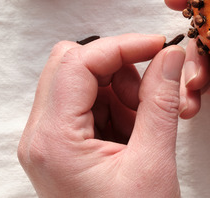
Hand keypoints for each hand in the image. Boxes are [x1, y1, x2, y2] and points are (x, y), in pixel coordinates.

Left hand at [18, 34, 185, 197]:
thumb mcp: (153, 163)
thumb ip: (161, 102)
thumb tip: (170, 54)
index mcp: (52, 140)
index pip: (77, 62)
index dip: (121, 45)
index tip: (159, 45)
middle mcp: (39, 137)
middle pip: (71, 65)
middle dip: (118, 68)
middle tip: (152, 91)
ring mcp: (46, 143)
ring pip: (79, 82)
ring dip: (119, 89)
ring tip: (147, 122)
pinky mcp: (59, 149)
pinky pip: (85, 105)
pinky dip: (115, 107)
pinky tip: (136, 132)